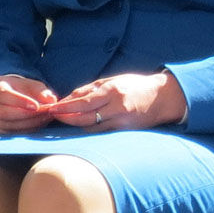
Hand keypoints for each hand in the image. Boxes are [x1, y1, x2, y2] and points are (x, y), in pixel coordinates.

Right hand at [0, 76, 57, 133]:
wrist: (9, 97)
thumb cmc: (20, 90)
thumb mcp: (31, 85)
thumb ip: (41, 91)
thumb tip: (50, 100)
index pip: (4, 95)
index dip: (20, 102)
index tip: (37, 106)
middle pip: (3, 113)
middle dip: (27, 116)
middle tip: (45, 114)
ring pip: (6, 126)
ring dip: (28, 124)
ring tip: (44, 119)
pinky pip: (8, 134)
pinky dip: (24, 131)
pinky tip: (36, 126)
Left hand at [46, 72, 186, 131]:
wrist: (163, 98)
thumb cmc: (136, 86)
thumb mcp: (114, 80)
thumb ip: (91, 89)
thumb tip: (70, 97)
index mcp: (113, 91)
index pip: (83, 102)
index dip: (65, 107)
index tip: (51, 107)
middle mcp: (116, 107)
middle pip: (84, 117)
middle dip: (65, 118)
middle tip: (50, 116)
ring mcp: (121, 121)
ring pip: (91, 128)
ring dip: (74, 126)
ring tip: (60, 122)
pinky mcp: (125, 131)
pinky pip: (101, 132)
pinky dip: (88, 130)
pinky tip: (78, 128)